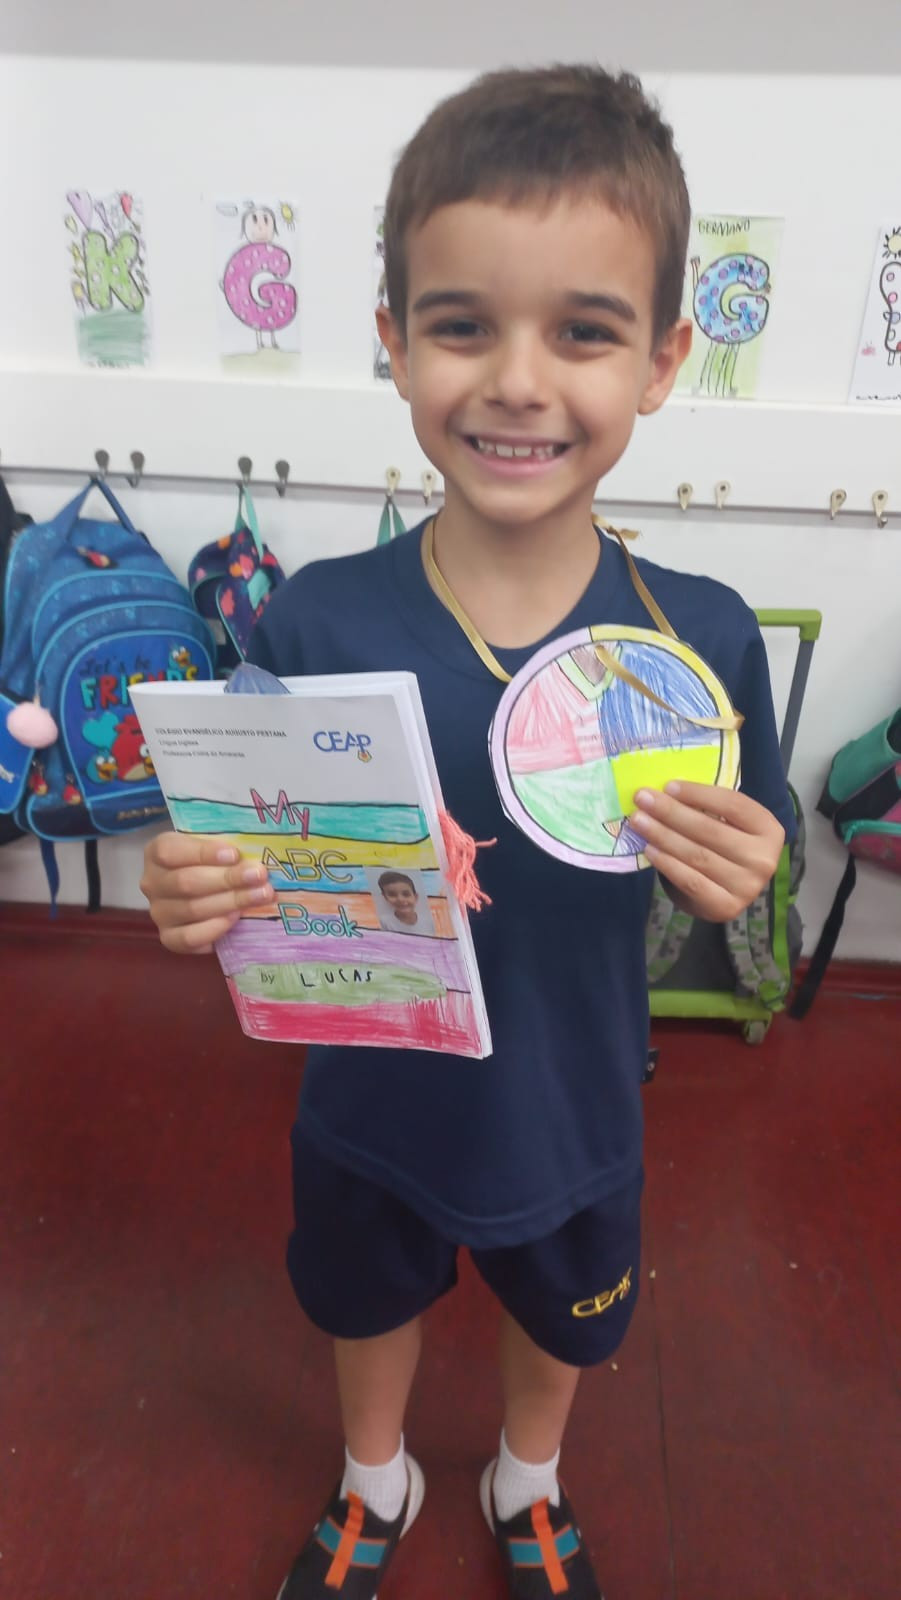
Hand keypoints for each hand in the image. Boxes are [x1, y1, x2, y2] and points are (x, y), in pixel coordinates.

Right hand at [140, 831, 275, 954]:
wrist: (205, 888)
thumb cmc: (212, 861)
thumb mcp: (213, 845)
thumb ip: (225, 846)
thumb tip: (254, 855)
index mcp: (156, 852)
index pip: (170, 851)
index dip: (203, 853)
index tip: (234, 854)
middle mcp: (152, 883)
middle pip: (186, 882)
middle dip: (227, 879)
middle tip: (258, 876)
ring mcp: (159, 913)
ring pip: (192, 909)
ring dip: (230, 902)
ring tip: (259, 895)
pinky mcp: (169, 938)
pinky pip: (189, 938)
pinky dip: (215, 928)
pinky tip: (236, 918)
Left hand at [630, 781, 784, 921]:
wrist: (726, 892)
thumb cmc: (723, 847)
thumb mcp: (727, 823)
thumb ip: (705, 807)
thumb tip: (664, 790)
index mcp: (769, 829)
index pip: (733, 804)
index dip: (699, 793)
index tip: (668, 785)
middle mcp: (763, 859)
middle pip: (711, 830)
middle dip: (671, 812)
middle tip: (642, 799)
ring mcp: (747, 887)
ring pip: (697, 855)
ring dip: (663, 835)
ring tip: (639, 821)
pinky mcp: (726, 907)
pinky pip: (690, 881)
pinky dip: (667, 863)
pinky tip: (649, 849)